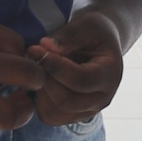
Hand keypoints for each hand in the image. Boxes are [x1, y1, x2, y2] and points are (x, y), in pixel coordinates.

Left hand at [26, 10, 121, 124]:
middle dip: (44, 79)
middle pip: (65, 101)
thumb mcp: (87, 24)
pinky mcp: (73, 115)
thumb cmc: (95, 30)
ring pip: (54, 113)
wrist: (101, 43)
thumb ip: (68, 36)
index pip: (79, 79)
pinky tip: (39, 78)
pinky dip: (38, 99)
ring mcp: (88, 110)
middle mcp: (101, 99)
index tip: (33, 48)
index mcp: (109, 75)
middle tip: (31, 56)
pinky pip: (49, 116)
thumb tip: (45, 47)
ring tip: (37, 66)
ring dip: (39, 90)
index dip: (53, 65)